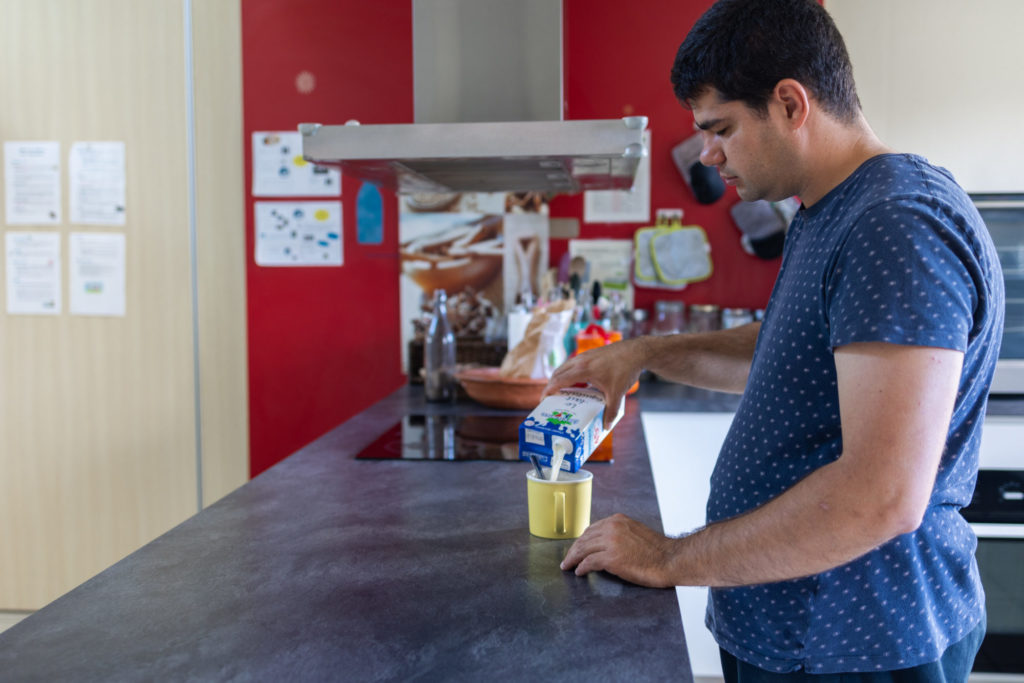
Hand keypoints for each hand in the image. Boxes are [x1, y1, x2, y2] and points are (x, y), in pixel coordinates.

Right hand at [543, 340, 643, 427]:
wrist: (636, 351)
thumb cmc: (625, 369)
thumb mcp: (617, 393)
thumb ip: (612, 411)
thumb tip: (606, 426)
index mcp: (583, 370)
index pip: (559, 380)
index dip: (549, 390)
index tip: (543, 399)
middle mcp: (581, 360)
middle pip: (558, 372)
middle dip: (551, 385)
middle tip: (550, 398)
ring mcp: (585, 356)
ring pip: (565, 366)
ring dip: (560, 378)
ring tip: (560, 391)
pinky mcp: (591, 354)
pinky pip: (573, 364)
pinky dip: (569, 373)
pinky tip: (577, 382)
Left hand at [560, 513, 676, 587]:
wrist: (670, 560)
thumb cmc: (657, 550)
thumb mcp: (635, 532)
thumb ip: (620, 533)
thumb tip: (605, 543)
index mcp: (618, 520)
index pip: (592, 529)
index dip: (582, 540)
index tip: (576, 548)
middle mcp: (612, 528)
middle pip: (584, 538)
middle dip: (574, 550)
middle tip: (567, 559)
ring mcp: (611, 542)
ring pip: (583, 550)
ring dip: (573, 559)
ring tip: (568, 566)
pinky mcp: (611, 558)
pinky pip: (589, 562)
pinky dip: (581, 567)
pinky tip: (579, 572)